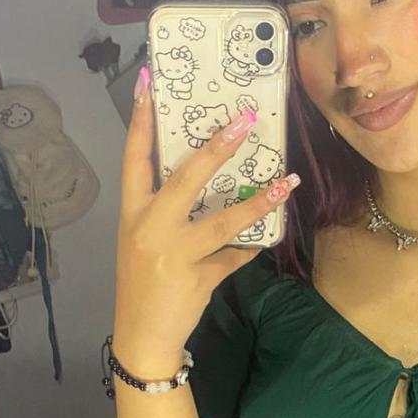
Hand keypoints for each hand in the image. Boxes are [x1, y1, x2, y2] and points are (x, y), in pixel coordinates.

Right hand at [115, 66, 298, 355]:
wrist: (142, 335)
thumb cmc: (143, 282)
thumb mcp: (143, 239)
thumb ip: (165, 209)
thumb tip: (204, 173)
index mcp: (133, 213)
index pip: (134, 158)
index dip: (142, 120)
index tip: (149, 83)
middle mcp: (151, 228)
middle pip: (185, 178)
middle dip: (217, 148)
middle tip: (244, 120)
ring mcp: (175, 254)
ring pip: (222, 221)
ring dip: (257, 201)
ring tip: (284, 182)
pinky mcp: (199, 278)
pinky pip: (236, 256)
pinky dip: (253, 245)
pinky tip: (272, 231)